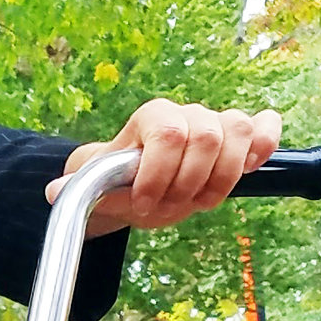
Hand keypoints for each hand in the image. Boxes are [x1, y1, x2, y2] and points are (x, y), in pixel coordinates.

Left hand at [50, 98, 282, 233]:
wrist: (141, 184)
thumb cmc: (122, 182)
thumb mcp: (97, 187)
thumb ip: (78, 188)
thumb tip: (53, 192)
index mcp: (151, 117)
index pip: (168, 133)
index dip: (160, 175)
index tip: (144, 206)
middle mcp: (187, 113)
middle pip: (209, 134)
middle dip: (192, 181)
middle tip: (173, 206)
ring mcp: (217, 123)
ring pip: (240, 130)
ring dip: (225, 176)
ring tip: (201, 200)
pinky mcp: (241, 137)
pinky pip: (264, 128)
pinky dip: (266, 145)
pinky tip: (252, 168)